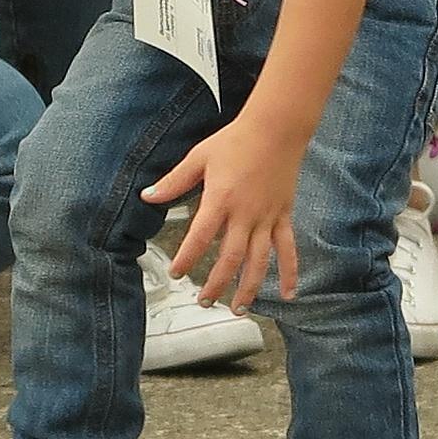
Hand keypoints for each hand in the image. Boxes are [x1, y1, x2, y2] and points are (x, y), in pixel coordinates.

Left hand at [145, 109, 310, 311]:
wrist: (276, 129)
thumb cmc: (235, 140)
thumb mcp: (199, 157)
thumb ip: (174, 181)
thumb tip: (147, 196)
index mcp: (220, 200)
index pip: (200, 237)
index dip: (186, 258)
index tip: (176, 273)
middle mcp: (245, 215)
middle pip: (230, 258)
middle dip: (215, 284)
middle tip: (203, 301)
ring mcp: (267, 218)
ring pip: (258, 262)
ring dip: (248, 288)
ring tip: (237, 309)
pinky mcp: (284, 216)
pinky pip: (288, 250)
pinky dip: (290, 274)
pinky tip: (287, 295)